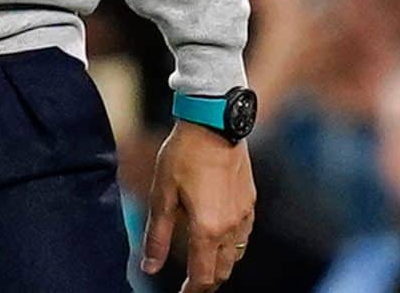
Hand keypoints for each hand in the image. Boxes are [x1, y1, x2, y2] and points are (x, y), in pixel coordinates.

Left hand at [141, 124, 254, 292]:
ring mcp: (245, 215)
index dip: (191, 291)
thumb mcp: (162, 194)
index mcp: (207, 229)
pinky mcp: (250, 202)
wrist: (215, 124)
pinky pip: (244, 236)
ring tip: (202, 263)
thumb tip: (149, 267)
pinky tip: (218, 236)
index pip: (203, 276)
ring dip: (220, 265)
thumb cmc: (183, 155)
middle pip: (223, 271)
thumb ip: (156, 235)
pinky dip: (231, 246)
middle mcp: (231, 228)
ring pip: (236, 255)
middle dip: (207, 282)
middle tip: (191, 284)